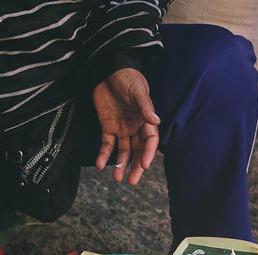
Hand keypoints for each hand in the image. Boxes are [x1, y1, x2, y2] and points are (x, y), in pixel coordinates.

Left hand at [92, 68, 160, 185]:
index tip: (143, 165)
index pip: (150, 140)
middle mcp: (136, 126)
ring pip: (123, 151)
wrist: (108, 70)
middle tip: (132, 181)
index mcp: (146, 119)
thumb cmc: (127, 77)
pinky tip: (100, 165)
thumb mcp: (138, 90)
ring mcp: (122, 128)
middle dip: (136, 166)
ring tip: (117, 178)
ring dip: (121, 164)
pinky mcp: (107, 127)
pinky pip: (107, 144)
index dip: (148, 153)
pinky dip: (103, 155)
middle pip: (138, 150)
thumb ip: (145, 106)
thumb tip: (156, 121)